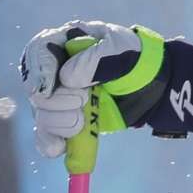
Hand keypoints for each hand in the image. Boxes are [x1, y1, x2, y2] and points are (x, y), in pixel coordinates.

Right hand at [21, 21, 165, 156]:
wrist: (154, 85)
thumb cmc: (136, 60)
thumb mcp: (121, 52)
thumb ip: (94, 61)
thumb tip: (66, 79)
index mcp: (65, 44)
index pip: (39, 52)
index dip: (39, 70)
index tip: (47, 87)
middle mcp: (56, 71)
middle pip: (37, 88)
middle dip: (57, 100)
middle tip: (83, 99)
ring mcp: (61, 97)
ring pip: (43, 114)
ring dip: (60, 121)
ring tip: (83, 120)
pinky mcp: (69, 119)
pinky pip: (49, 134)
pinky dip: (51, 142)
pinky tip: (58, 149)